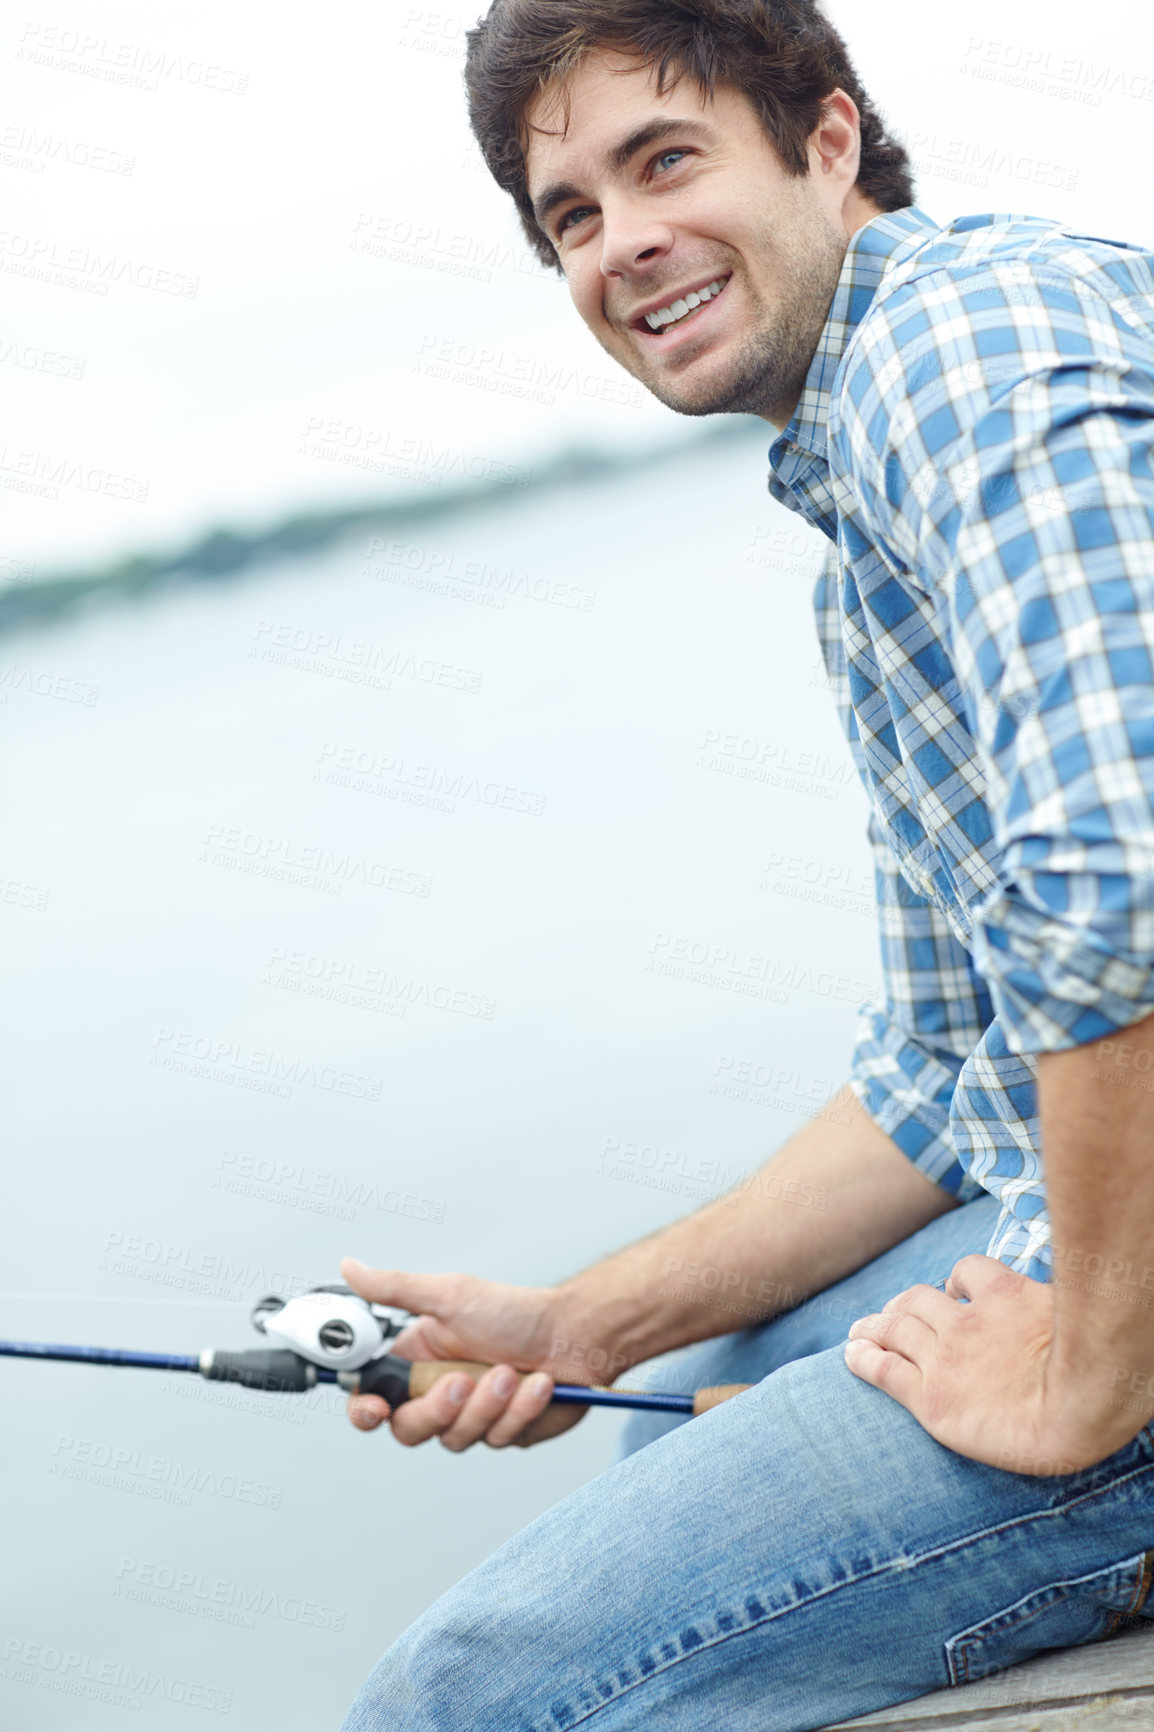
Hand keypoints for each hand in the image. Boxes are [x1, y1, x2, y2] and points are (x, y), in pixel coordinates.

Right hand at [340, 1257, 589, 1451]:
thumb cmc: (518, 1312)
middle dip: (439, 1408)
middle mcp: (439, 1391)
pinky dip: (520, 1410)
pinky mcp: (502, 1431)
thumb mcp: (451, 1295)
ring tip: (512, 1372)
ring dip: (488, 1404)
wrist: (577, 1336)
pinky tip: (537, 1385)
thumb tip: (351, 1267)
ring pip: (456, 1437)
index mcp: (418, 1358)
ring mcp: (471, 1416)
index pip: (373, 1395)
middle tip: (463, 1381)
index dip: (366, 1409)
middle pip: (409, 1429)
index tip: (376, 1408)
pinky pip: (497, 1438)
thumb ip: (396, 1288)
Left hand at [844, 1254, 1148, 1473]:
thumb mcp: (1079, 1311)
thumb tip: (1082, 1288)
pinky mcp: (931, 1396)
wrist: (1079, 1408)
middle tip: (888, 1315)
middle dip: (901, 1305)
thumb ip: (1057, 1302)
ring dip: (875, 1326)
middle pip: (918, 1298)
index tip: (947, 1291)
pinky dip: (863, 1357)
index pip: (966, 1272)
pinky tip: (852, 1356)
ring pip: (894, 1327)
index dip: (952, 1282)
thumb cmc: (1097, 1366)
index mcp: (1004, 1294)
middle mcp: (966, 1319)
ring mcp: (944, 1356)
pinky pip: (884, 1368)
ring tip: (861, 1331)